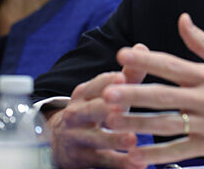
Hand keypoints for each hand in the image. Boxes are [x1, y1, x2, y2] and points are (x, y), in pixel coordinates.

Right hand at [48, 44, 150, 168]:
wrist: (62, 142)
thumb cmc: (95, 111)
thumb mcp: (106, 93)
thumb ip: (128, 74)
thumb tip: (141, 47)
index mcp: (84, 94)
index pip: (95, 84)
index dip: (108, 81)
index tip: (122, 77)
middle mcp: (77, 114)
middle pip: (92, 110)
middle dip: (106, 108)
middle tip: (123, 108)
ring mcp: (78, 138)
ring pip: (97, 138)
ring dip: (115, 139)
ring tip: (133, 139)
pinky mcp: (83, 159)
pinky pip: (104, 162)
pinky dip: (122, 164)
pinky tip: (138, 164)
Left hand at [103, 13, 203, 166]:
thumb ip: (202, 41)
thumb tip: (182, 20)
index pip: (171, 65)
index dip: (146, 60)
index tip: (123, 55)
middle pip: (163, 96)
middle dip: (133, 93)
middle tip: (108, 92)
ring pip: (166, 124)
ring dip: (137, 123)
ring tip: (112, 122)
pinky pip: (179, 150)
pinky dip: (156, 154)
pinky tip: (136, 155)